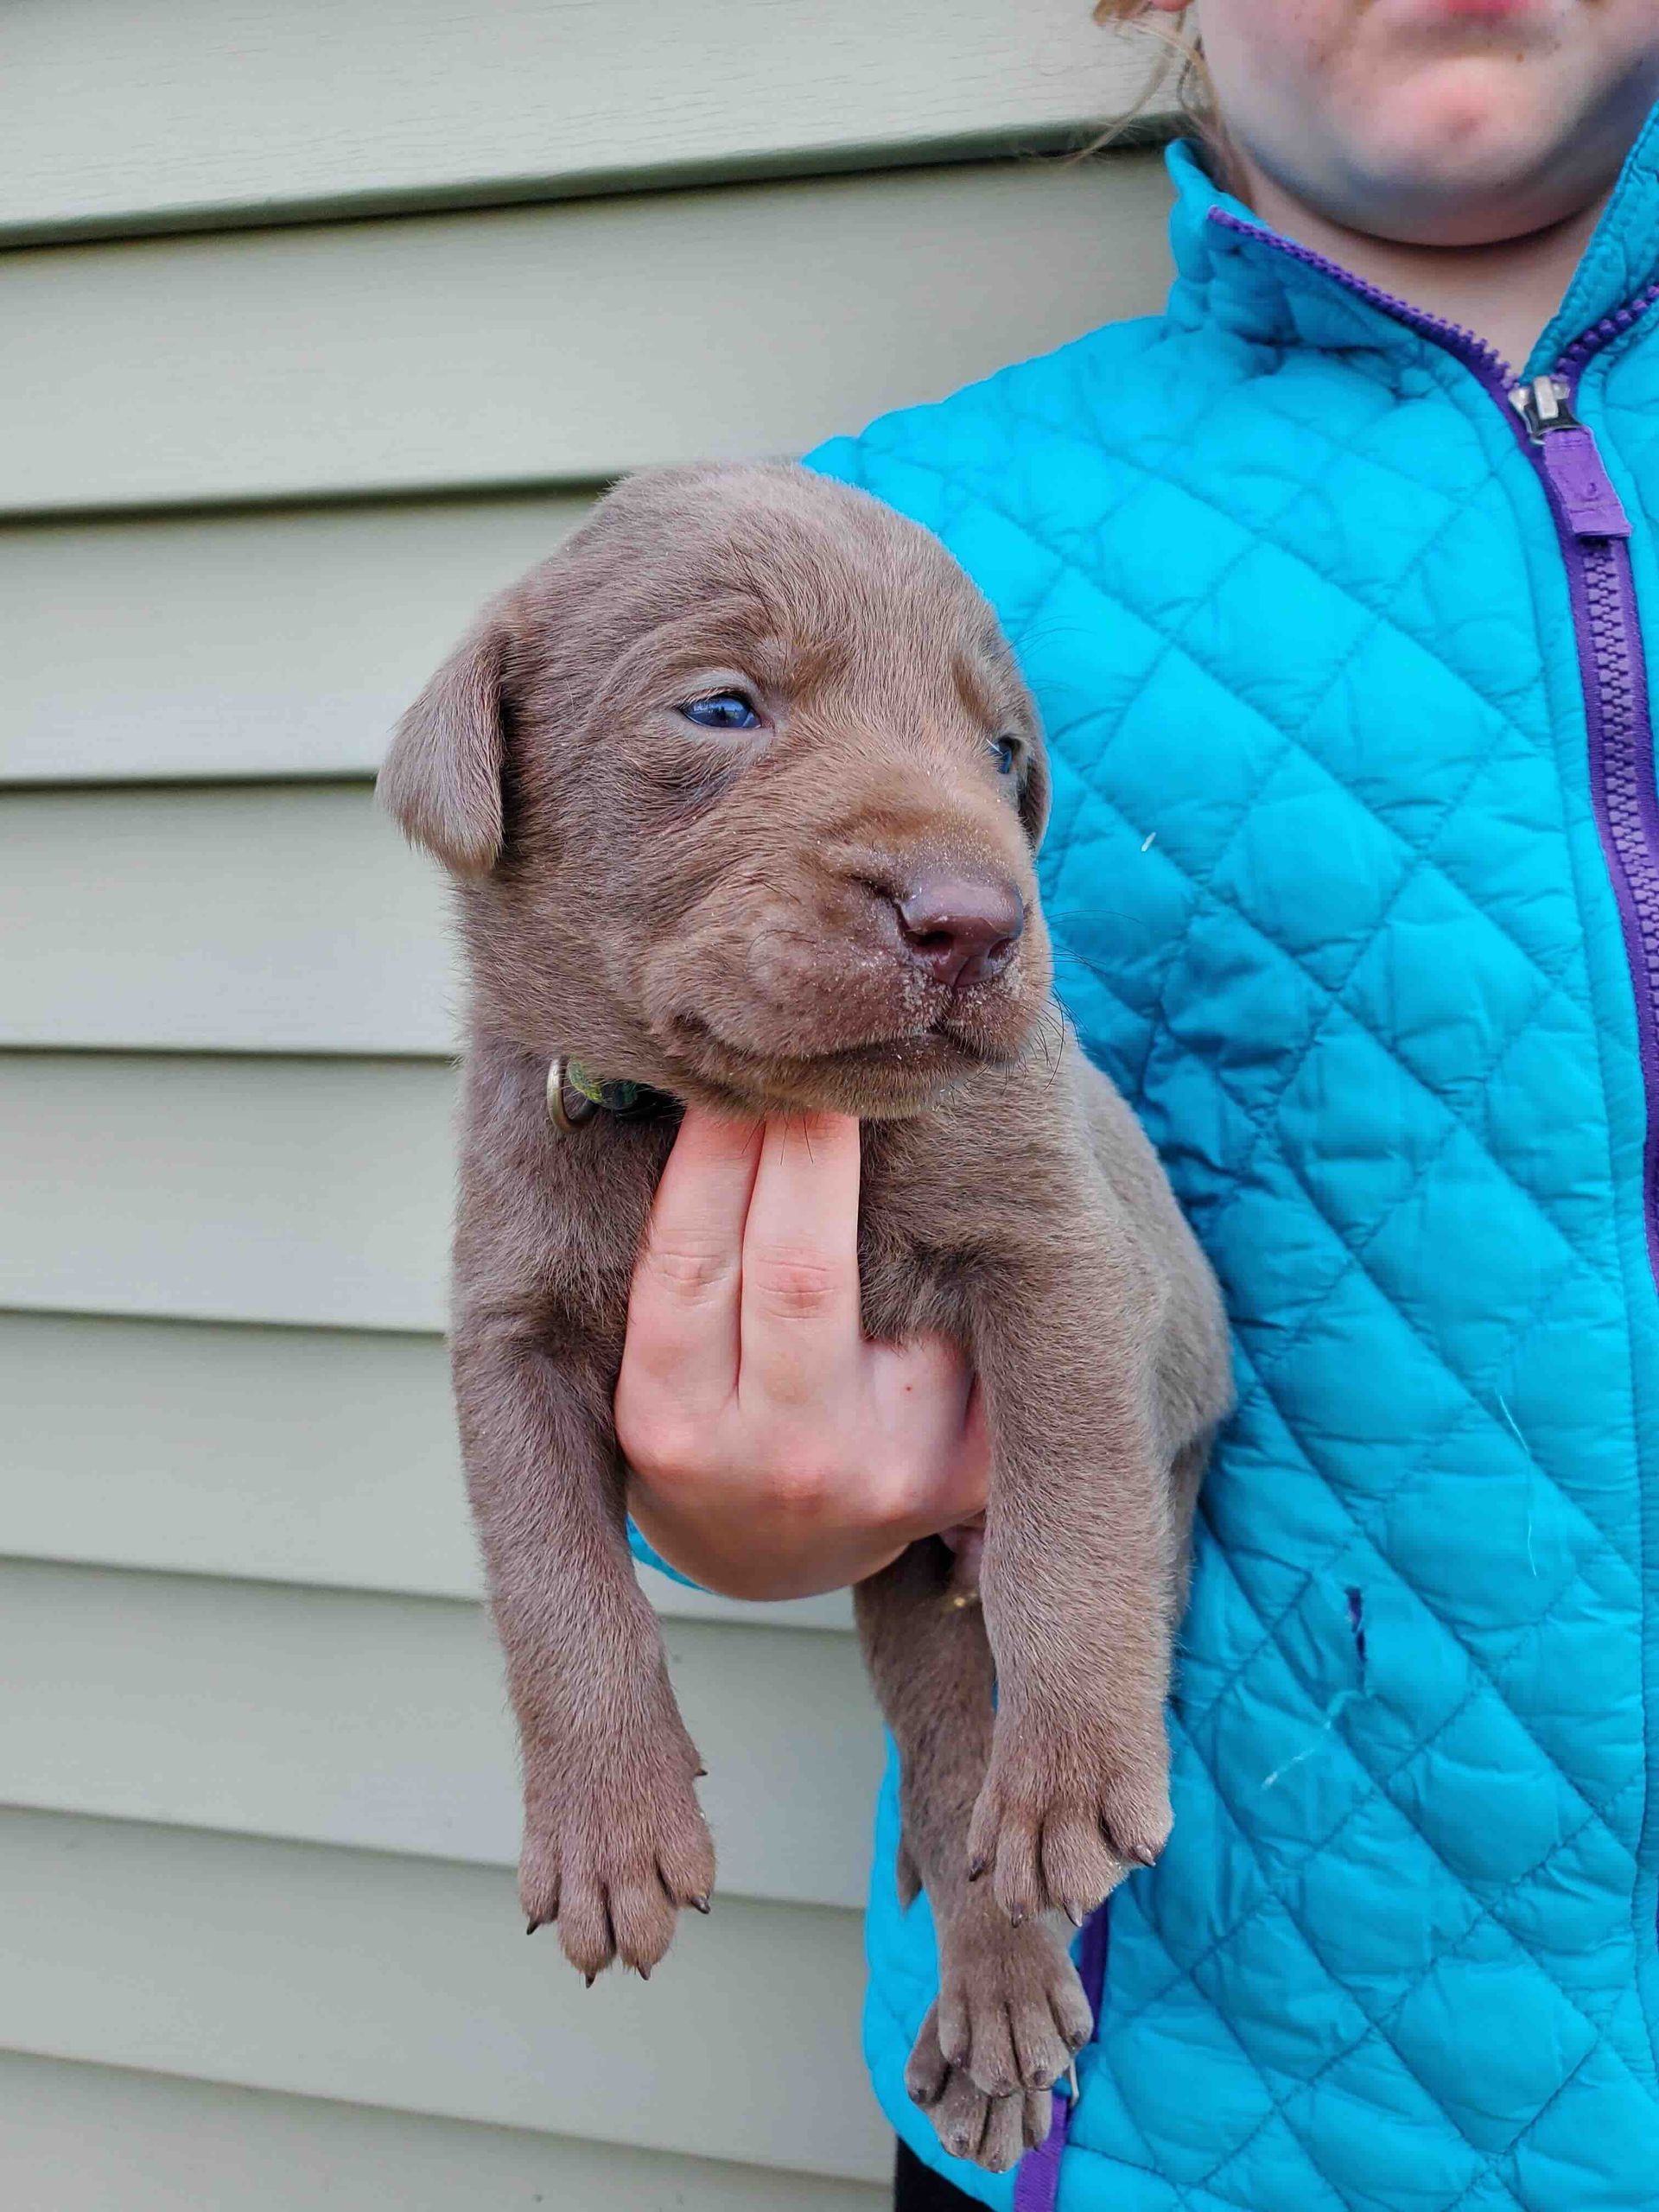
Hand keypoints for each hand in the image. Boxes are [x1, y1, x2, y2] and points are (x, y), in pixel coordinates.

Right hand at [618, 1109, 989, 1599]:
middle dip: (808, 1143)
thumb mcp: (651, 1365)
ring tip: (889, 1089)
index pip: (687, 1264)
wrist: (773, 1555)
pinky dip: (956, 1252)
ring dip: (891, 1187)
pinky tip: (957, 1189)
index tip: (729, 1066)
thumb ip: (671, 1263)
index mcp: (673, 1430)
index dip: (711, 1152)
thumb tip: (691, 1089)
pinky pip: (968, 1326)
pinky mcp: (968, 1472)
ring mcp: (885, 1475)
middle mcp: (779, 1463)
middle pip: (801, 1272)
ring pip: (898, 1290)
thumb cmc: (700, 1417)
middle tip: (822, 1053)